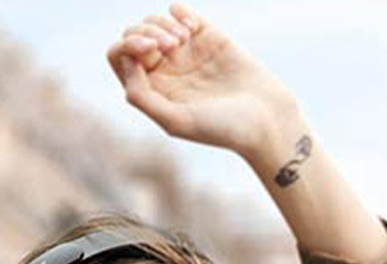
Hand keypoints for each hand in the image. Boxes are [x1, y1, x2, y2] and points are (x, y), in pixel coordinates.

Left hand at [105, 3, 298, 158]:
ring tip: (183, 40)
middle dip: (145, 33)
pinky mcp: (207, 36)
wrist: (266, 118)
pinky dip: (179, 13)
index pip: (120, 58)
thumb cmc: (222, 128)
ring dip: (161, 23)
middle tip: (170, 46)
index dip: (127, 47)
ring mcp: (185, 52)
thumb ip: (142, 96)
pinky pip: (179, 11)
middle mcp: (165, 70)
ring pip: (153, 21)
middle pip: (133, 35)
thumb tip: (126, 61)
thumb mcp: (175, 121)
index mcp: (152, 90)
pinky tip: (192, 29)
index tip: (152, 52)